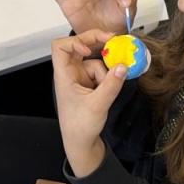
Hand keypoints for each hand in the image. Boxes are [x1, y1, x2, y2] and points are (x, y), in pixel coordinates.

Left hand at [52, 30, 125, 175]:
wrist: (81, 142)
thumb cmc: (81, 126)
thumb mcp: (98, 105)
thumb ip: (111, 85)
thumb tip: (123, 66)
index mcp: (64, 75)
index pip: (60, 47)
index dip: (74, 41)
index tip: (88, 49)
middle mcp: (70, 72)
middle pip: (80, 47)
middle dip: (97, 43)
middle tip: (115, 41)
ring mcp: (80, 77)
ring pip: (95, 62)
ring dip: (105, 70)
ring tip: (108, 88)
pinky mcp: (88, 83)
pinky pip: (101, 71)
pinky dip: (108, 77)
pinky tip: (109, 90)